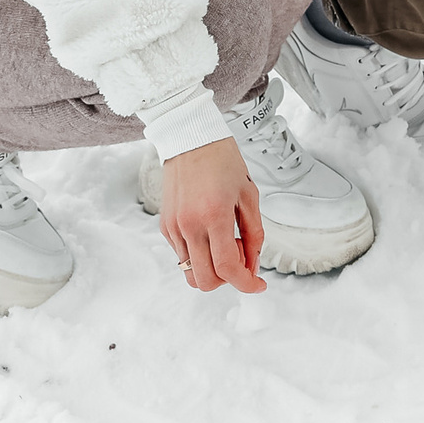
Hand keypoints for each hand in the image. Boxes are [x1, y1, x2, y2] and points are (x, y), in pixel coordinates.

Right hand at [158, 137, 264, 294]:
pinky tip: (211, 233)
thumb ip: (254, 235)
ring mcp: (173, 228)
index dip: (246, 283)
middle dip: (228, 279)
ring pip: (190, 273)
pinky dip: (200, 255)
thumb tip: (253, 266)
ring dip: (212, 269)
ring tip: (225, 240)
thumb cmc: (222, 160)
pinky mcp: (165, 226)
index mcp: (214, 215)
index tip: (258, 285)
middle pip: (206, 281)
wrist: (190, 138)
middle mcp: (189, 225)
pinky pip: (182, 256)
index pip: (227, 268)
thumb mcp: (249, 195)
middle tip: (241, 253)